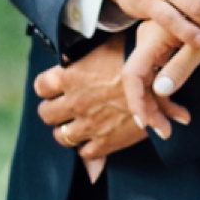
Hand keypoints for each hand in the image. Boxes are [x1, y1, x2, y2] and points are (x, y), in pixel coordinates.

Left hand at [34, 38, 147, 179]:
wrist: (159, 78)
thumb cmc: (134, 56)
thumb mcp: (105, 47)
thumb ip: (83, 56)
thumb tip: (67, 59)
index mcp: (70, 77)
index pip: (41, 86)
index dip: (46, 88)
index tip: (54, 88)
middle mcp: (75, 102)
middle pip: (46, 114)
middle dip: (53, 111)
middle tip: (64, 108)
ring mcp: (88, 125)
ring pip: (61, 136)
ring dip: (67, 131)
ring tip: (77, 125)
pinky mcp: (104, 143)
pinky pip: (84, 152)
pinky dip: (87, 148)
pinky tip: (94, 139)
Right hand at [121, 19, 199, 134]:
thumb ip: (180, 66)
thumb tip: (160, 91)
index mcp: (152, 37)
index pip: (132, 74)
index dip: (135, 100)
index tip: (146, 123)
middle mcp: (147, 42)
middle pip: (140, 82)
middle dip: (151, 109)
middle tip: (166, 133)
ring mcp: (154, 47)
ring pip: (149, 83)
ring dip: (162, 105)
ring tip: (184, 120)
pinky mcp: (163, 51)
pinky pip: (158, 77)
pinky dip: (168, 95)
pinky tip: (182, 112)